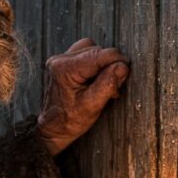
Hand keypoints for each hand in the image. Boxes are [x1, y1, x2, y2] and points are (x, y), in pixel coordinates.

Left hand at [36, 38, 129, 154]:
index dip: (118, 62)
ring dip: (103, 65)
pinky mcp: (64, 62)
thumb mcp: (92, 106)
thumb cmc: (69, 120)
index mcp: (65, 68)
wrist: (53, 127)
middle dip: (110, 66)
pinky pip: (86, 54)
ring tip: (102, 84)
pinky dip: (95, 64)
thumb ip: (108, 84)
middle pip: (98, 50)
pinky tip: (95, 79)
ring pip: (93, 49)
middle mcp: (61, 60)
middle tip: (112, 87)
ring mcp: (61, 59)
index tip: (124, 75)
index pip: (101, 54)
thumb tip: (122, 66)